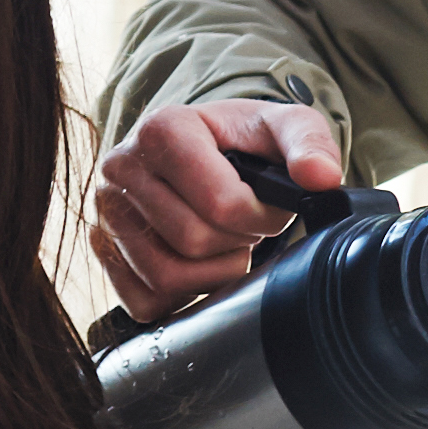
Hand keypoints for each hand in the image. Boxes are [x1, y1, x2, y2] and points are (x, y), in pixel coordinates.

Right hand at [95, 97, 350, 321]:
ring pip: (168, 277)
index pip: (220, 204)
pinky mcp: (105, 252)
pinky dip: (184, 295)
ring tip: (225, 243)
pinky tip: (200, 265)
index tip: (266, 205)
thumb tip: (322, 178)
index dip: (259, 217)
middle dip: (238, 241)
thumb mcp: (283, 126)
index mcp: (162, 128)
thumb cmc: (242, 140)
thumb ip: (310, 143)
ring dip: (214, 272)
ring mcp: (106, 214)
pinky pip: (146, 302)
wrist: (202, 149)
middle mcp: (121, 168)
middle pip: (194, 241)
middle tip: (246, 225)